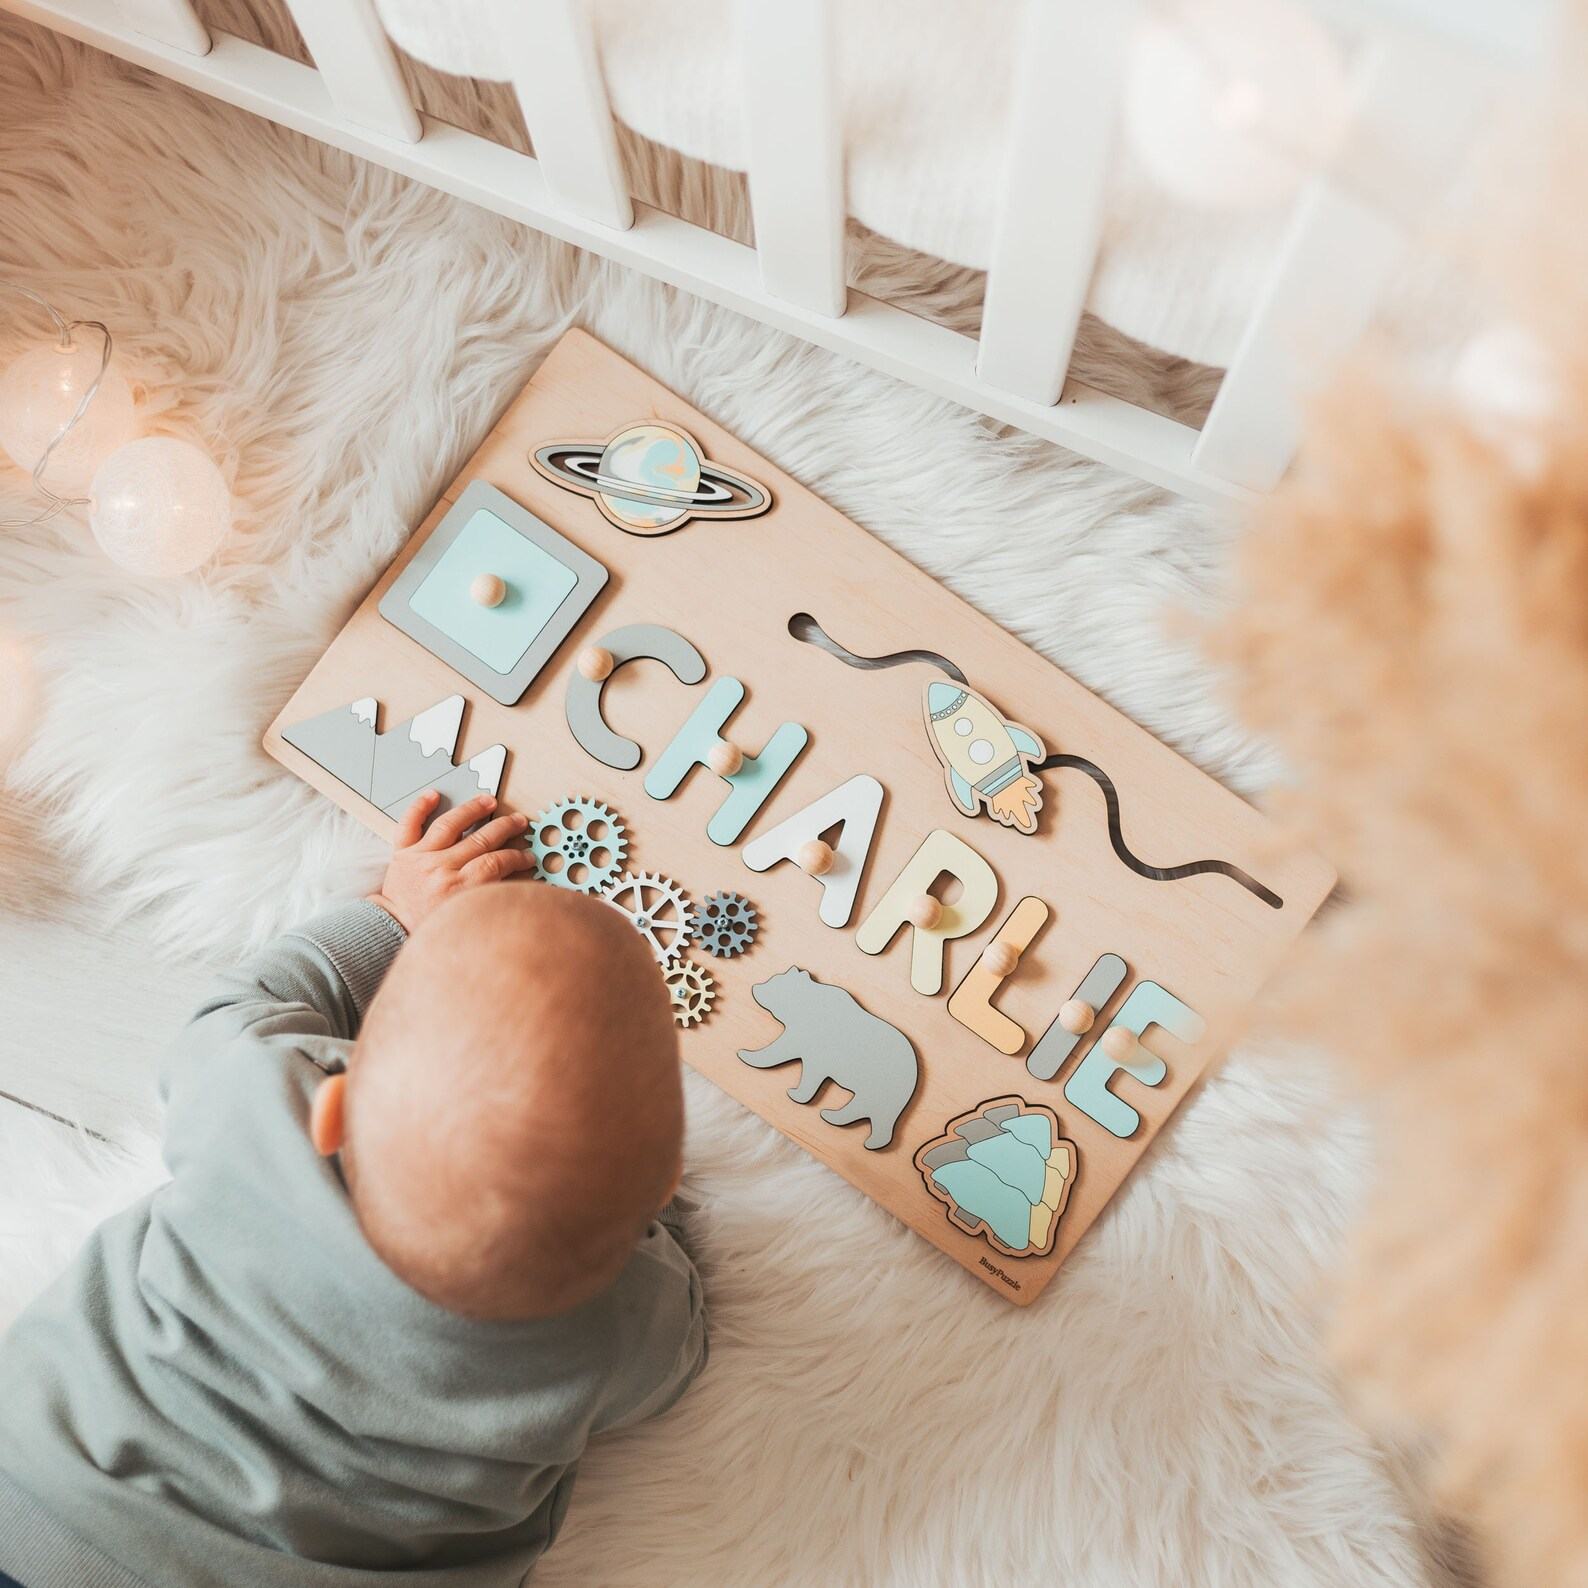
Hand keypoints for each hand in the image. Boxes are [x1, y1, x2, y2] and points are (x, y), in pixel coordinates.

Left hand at [368, 791, 534, 932]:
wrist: (392, 931)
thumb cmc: (429, 927)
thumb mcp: (466, 917)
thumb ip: (487, 896)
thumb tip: (511, 877)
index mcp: (459, 889)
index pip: (496, 863)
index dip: (516, 857)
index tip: (526, 856)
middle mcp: (441, 868)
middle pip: (481, 840)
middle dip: (505, 828)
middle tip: (519, 822)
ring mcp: (420, 857)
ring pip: (450, 824)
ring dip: (473, 810)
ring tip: (488, 801)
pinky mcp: (402, 853)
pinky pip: (409, 824)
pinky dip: (420, 807)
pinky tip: (433, 795)